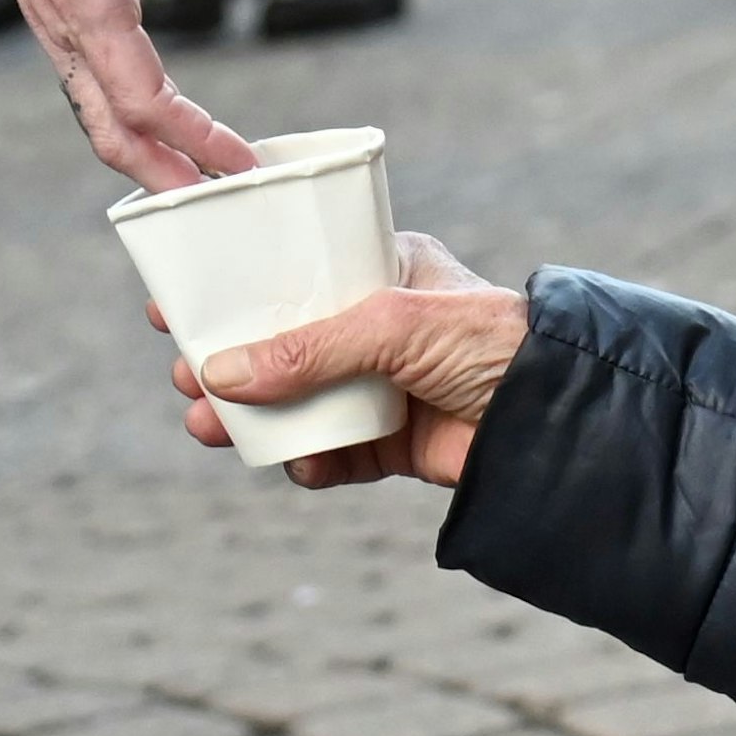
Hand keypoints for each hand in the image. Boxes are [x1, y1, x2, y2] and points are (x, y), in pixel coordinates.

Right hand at [0, 0, 256, 190]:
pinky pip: (90, 85)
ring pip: (96, 113)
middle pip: (111, 129)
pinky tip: (156, 124)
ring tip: (194, 182)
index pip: (143, 96)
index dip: (193, 138)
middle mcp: (61, 23)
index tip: (239, 163)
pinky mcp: (55, 8)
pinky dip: (127, 118)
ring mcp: (53, 20)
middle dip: (163, 175)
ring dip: (144, 156)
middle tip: (217, 207)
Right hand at [150, 233, 529, 487]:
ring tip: (207, 427)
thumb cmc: (493, 341)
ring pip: (297, 404)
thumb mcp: (394, 326)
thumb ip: (309, 349)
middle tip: (184, 374)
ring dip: (251, 419)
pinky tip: (296, 464)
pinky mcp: (394, 443)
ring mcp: (382, 387)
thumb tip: (222, 376)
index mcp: (379, 271)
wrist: (561, 420)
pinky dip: (308, 462)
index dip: (232, 288)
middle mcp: (376, 327)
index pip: (290, 274)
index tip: (174, 303)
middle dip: (227, 363)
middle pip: (279, 345)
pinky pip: (333, 454)